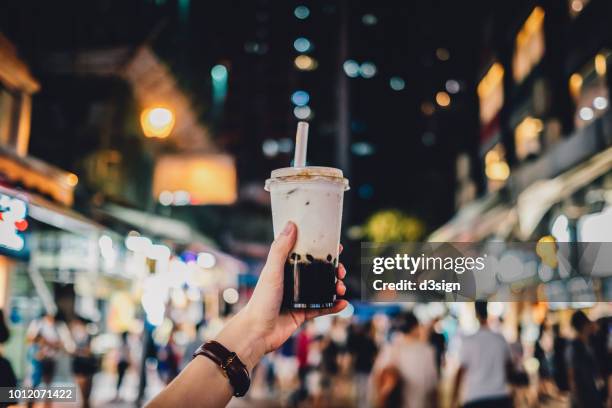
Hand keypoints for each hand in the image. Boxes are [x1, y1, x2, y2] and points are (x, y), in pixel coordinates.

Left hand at [215, 221, 347, 369]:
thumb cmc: (261, 300)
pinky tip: (343, 304)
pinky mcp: (302, 313)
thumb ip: (281, 249)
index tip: (337, 246)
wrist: (257, 332)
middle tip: (341, 271)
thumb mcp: (272, 271)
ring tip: (341, 289)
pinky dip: (333, 305)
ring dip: (335, 287)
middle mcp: (292, 280)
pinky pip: (322, 308)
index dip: (322, 249)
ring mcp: (298, 297)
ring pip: (322, 288)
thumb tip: (291, 224)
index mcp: (284, 268)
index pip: (306, 253)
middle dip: (333, 270)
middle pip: (318, 271)